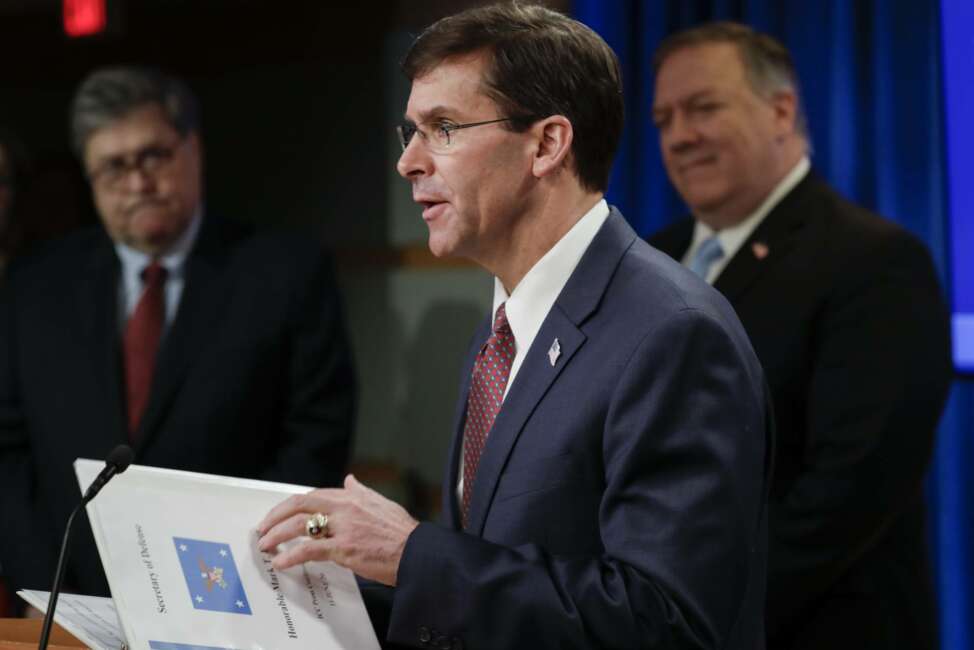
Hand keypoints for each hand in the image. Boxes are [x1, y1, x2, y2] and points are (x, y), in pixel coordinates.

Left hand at [256, 474, 418, 585]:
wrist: (417, 552)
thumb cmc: (402, 532)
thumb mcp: (381, 503)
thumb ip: (361, 492)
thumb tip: (350, 480)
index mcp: (352, 497)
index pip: (313, 496)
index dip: (291, 506)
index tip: (280, 515)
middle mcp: (345, 507)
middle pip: (300, 505)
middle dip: (276, 515)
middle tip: (263, 528)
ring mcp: (344, 527)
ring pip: (299, 525)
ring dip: (277, 535)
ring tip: (266, 545)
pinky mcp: (344, 548)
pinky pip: (309, 550)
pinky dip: (291, 556)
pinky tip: (281, 561)